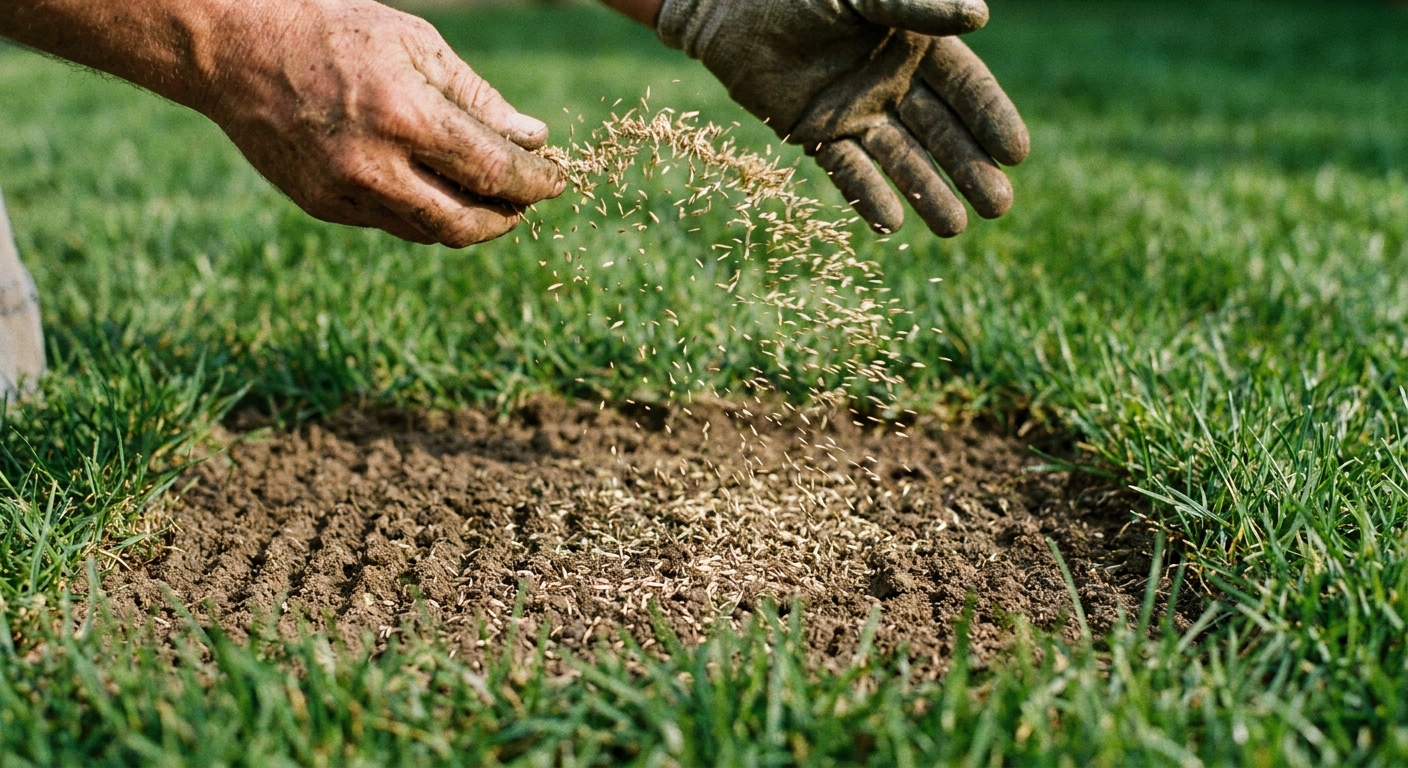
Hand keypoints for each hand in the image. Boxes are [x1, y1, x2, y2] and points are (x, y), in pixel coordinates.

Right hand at [0, 0, 564, 246]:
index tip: (559, 179)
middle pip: (469, 221)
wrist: (236, 50)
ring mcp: (346, 193)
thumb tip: (534, 139)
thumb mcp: (417, 45)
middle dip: (509, 215)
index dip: (537, 183)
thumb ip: (479, 98)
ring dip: (471, 222)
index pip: (496, 171)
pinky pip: (394, 224)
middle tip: (527, 199)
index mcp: (407, 116)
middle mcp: (376, 166)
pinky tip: (436, 189)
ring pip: (432, 232)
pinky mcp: (324, 207)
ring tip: (490, 198)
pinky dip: (426, 214)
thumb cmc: (335, 32)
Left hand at [657, 0, 1028, 236]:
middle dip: (969, 168)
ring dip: (928, 193)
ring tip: (954, 229)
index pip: (965, 89)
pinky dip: (867, 196)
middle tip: (998, 207)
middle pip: (941, 133)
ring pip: (900, 159)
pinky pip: (847, 171)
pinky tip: (892, 224)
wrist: (730, 5)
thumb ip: (916, 5)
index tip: (1016, 154)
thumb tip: (979, 17)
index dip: (991, 119)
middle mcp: (892, 84)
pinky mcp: (814, 134)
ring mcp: (855, 113)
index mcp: (916, 46)